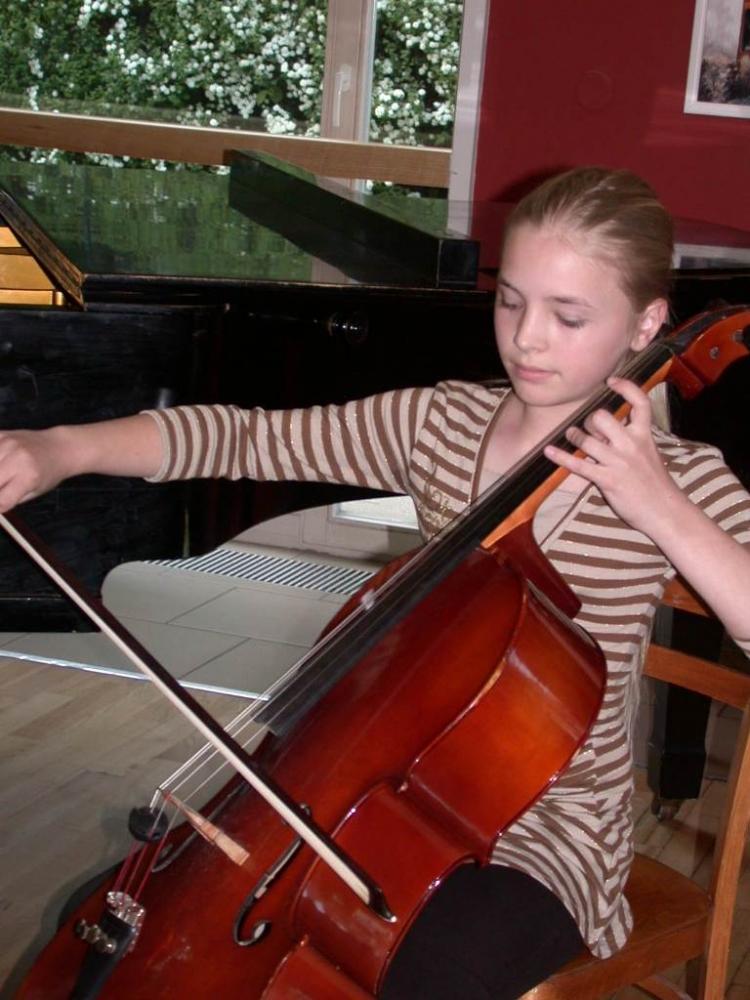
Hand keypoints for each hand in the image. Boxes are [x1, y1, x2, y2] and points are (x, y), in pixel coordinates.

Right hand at [0, 428, 69, 511]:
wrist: (58, 448)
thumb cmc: (48, 473)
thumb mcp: (34, 492)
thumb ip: (10, 499)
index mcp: (28, 477)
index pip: (1, 500)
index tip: (0, 505)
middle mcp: (17, 458)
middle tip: (4, 487)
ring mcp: (7, 444)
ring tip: (4, 475)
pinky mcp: (1, 434)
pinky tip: (1, 462)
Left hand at [543, 377, 682, 535]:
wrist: (665, 511)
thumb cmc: (655, 483)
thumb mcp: (649, 454)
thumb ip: (633, 438)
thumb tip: (610, 427)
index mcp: (645, 435)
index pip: (640, 402)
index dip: (626, 387)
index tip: (611, 381)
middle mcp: (632, 444)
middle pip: (603, 417)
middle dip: (590, 420)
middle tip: (588, 429)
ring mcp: (619, 462)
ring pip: (588, 440)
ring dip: (575, 437)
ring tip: (571, 436)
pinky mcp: (608, 479)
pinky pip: (579, 465)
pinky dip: (561, 457)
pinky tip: (548, 451)